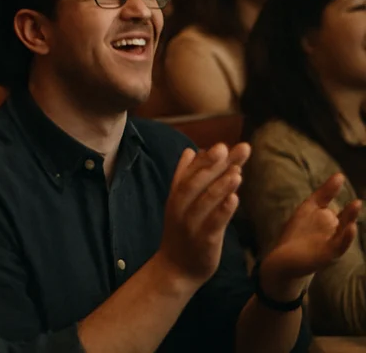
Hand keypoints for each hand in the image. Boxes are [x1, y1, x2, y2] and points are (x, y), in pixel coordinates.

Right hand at [157, 143, 250, 286]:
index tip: (223, 145)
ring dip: (220, 185)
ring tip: (237, 171)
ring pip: (205, 201)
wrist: (175, 268)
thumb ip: (185, 177)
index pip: (190, 172)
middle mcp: (181, 207)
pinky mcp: (203, 241)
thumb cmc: (182, 233)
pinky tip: (235, 200)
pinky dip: (223, 211)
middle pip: (197, 182)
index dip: (206, 159)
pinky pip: (213, 224)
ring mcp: (191, 224)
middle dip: (213, 165)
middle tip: (229, 149)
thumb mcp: (179, 203)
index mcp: (177, 196)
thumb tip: (191, 151)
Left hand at [260, 174, 361, 293]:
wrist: (284, 260)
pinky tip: (350, 228)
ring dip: (350, 220)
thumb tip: (339, 176)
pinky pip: (339, 245)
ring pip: (343, 230)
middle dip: (350, 212)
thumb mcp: (307, 210)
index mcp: (324, 216)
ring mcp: (330, 241)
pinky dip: (346, 237)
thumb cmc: (297, 233)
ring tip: (356, 206)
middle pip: (342, 217)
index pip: (328, 200)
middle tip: (357, 201)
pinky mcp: (328, 253)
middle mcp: (331, 228)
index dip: (331, 189)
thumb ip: (322, 195)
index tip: (338, 176)